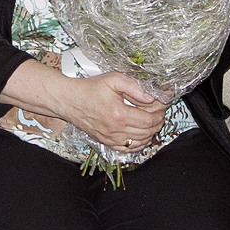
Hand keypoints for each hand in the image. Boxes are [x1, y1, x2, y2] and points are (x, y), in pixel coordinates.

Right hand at [52, 69, 167, 153]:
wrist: (68, 100)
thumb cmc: (89, 89)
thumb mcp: (113, 80)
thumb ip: (134, 87)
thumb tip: (151, 97)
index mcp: (119, 114)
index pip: (149, 121)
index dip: (159, 115)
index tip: (161, 108)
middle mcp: (115, 130)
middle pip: (147, 132)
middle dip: (157, 123)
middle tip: (158, 113)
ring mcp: (110, 138)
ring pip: (140, 142)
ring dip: (150, 133)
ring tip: (150, 122)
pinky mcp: (106, 142)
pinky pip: (129, 149)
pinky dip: (139, 143)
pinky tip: (140, 134)